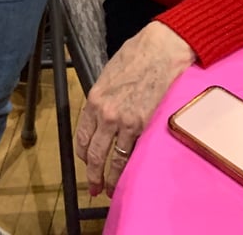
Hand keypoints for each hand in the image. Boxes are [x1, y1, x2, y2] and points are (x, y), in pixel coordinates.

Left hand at [74, 21, 194, 196]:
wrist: (160, 51)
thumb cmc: (136, 56)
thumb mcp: (109, 76)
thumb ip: (103, 98)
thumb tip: (102, 114)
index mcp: (94, 99)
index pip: (83, 135)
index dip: (83, 153)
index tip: (85, 162)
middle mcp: (106, 113)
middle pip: (95, 153)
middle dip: (93, 174)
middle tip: (93, 187)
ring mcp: (125, 121)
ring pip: (113, 159)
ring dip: (110, 178)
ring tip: (110, 190)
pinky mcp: (144, 125)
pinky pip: (132, 153)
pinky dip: (129, 168)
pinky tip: (129, 176)